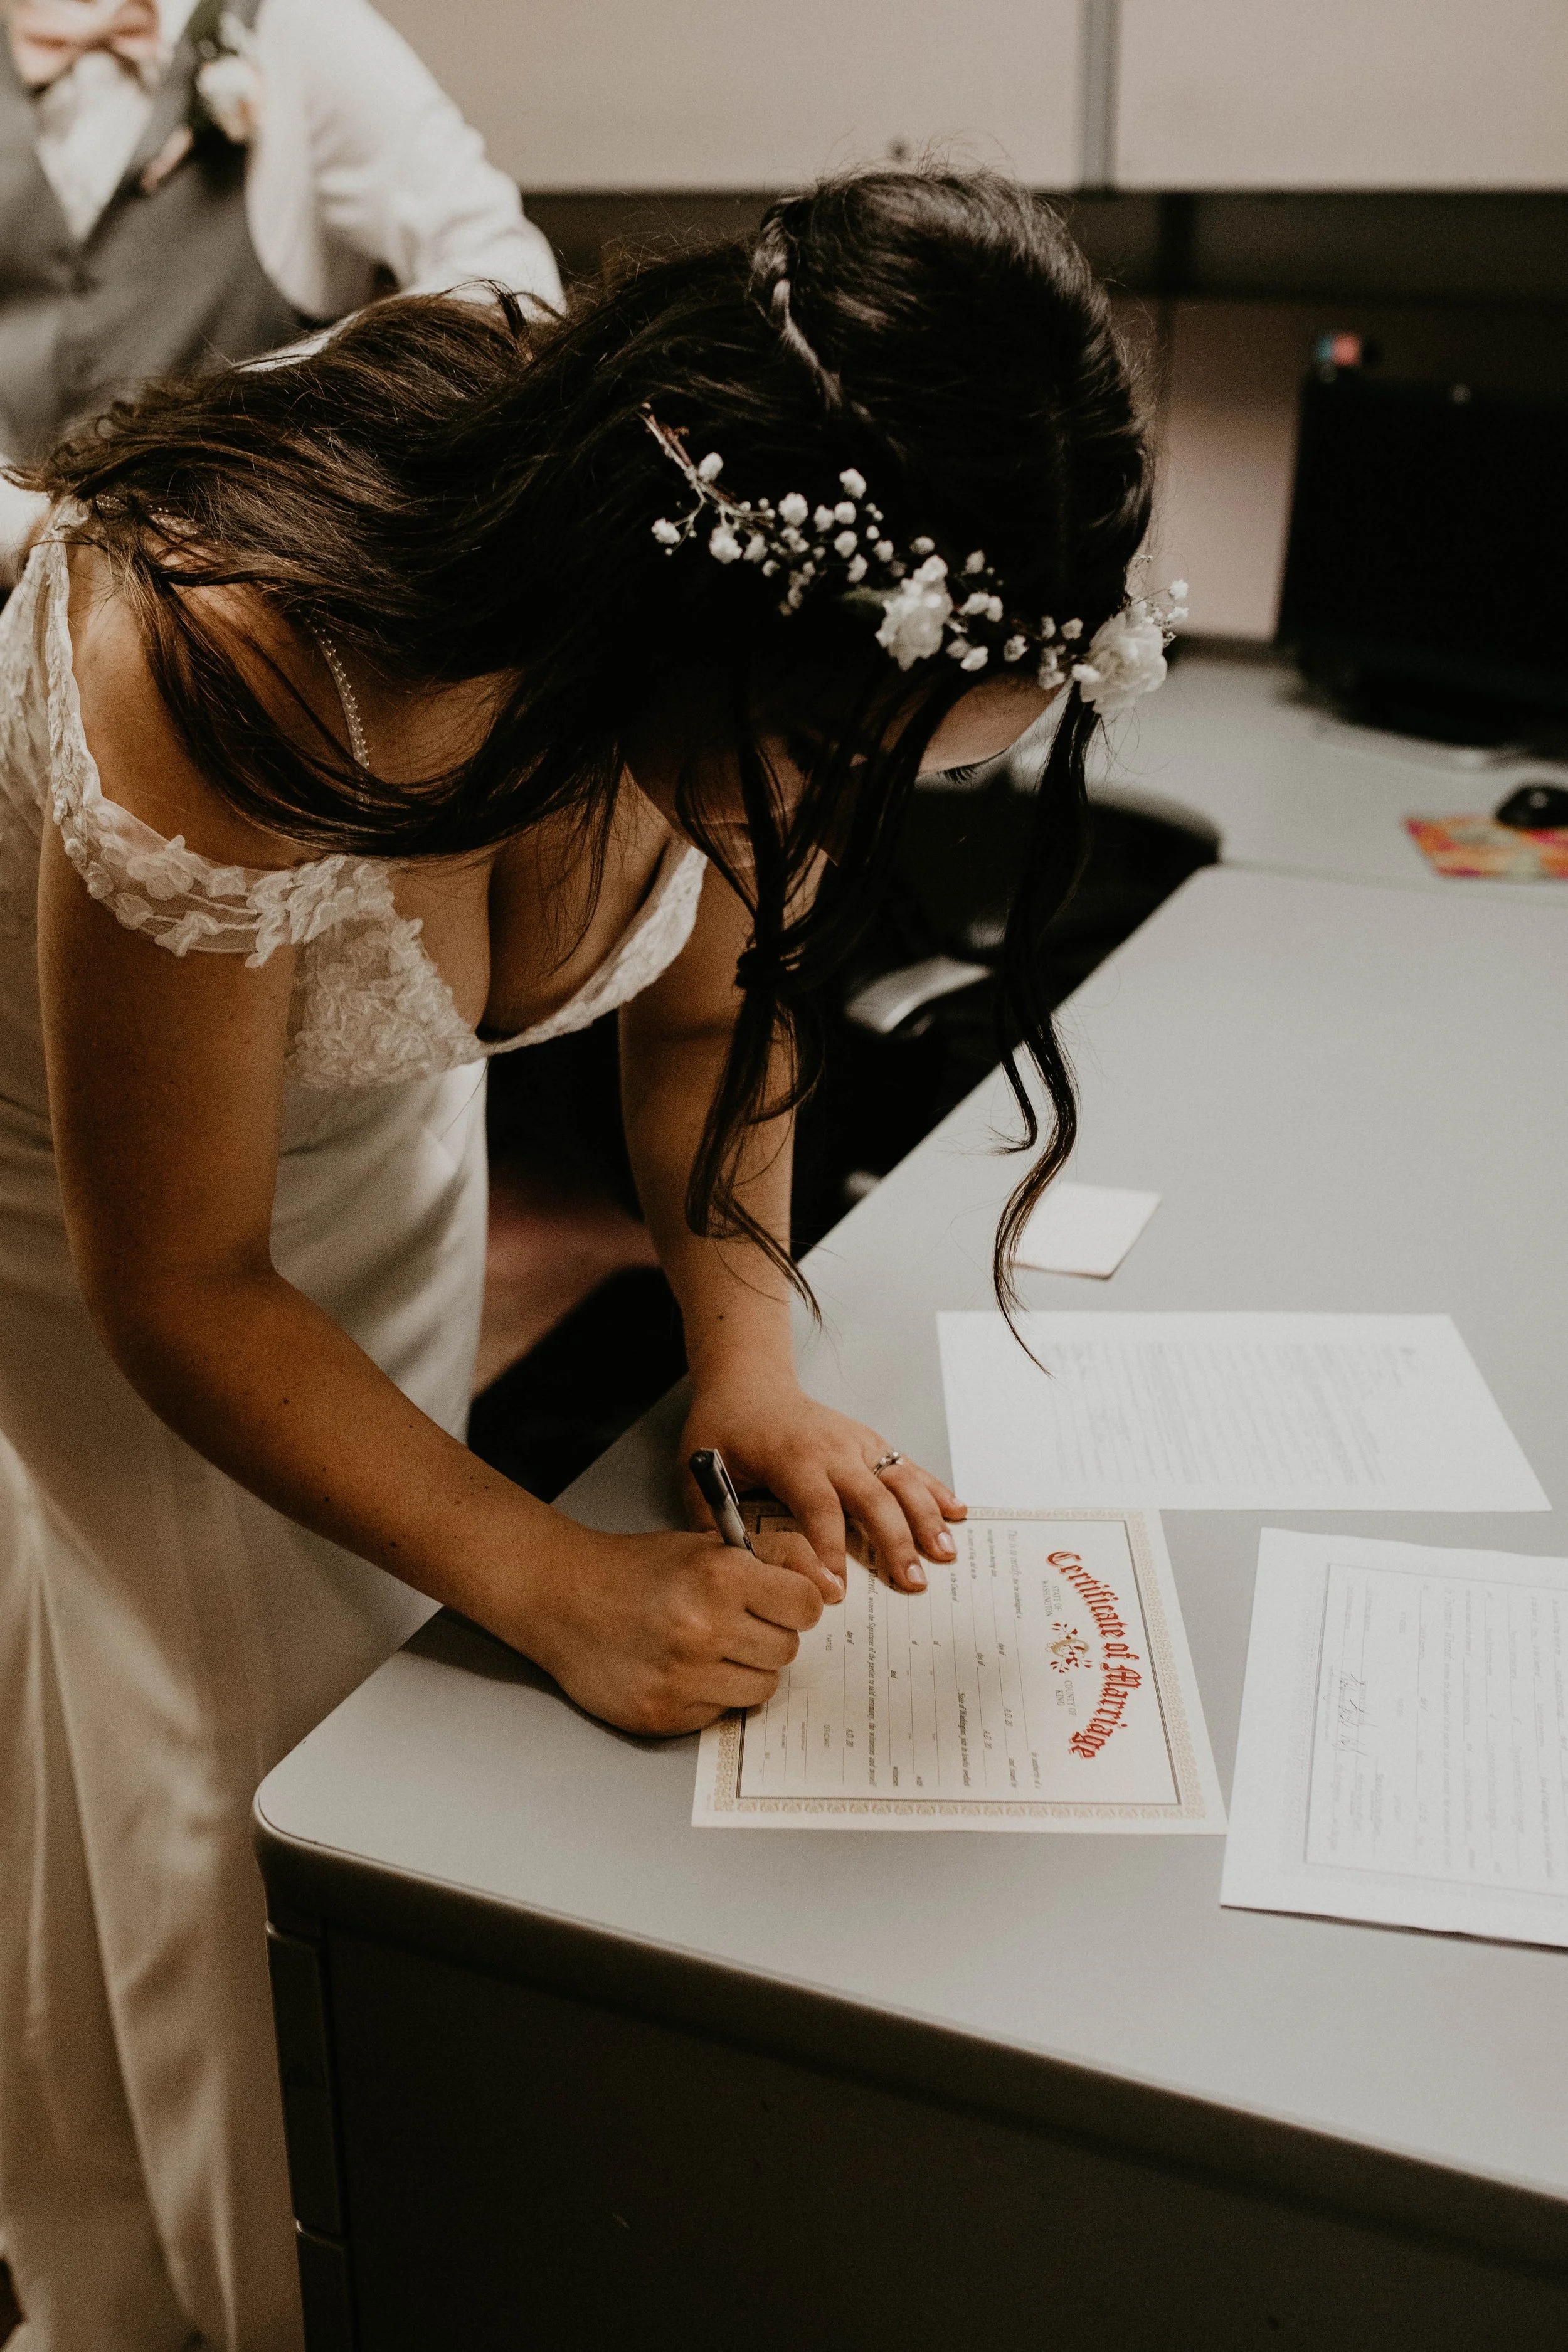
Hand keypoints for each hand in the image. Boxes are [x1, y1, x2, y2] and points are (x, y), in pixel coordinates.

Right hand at [507, 1515, 832, 1737]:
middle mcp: (704, 1628)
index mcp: (721, 1575)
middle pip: (786, 1651)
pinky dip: (709, 1695)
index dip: (793, 1603)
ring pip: (761, 1688)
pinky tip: (679, 1669)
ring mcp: (684, 1677)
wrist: (564, 1599)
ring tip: (705, 1647)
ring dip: (743, 1670)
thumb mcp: (711, 1545)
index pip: (806, 1606)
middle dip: (766, 1636)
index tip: (774, 1602)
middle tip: (731, 1622)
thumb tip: (832, 1587)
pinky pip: (722, 1713)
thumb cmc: (641, 1569)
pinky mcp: (665, 1714)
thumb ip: (779, 1556)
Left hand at [680, 1373, 965, 1595]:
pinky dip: (934, 1489)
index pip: (818, 1507)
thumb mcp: (701, 1468)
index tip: (836, 1591)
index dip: (828, 1550)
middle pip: (871, 1497)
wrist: (748, 1380)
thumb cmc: (725, 1426)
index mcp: (791, 1457)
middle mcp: (832, 1447)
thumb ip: (712, 1518)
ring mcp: (856, 1442)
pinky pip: (907, 1465)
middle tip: (912, 1583)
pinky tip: (957, 1512)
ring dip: (925, 1517)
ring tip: (945, 1554)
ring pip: (899, 1480)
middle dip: (894, 1542)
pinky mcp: (869, 1442)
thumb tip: (729, 1569)